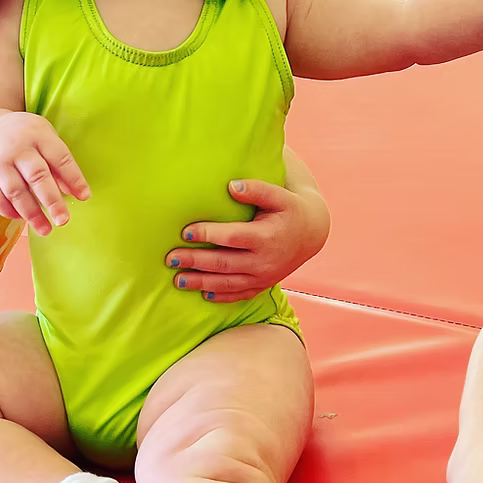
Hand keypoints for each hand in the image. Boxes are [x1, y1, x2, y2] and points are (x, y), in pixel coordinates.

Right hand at [0, 113, 89, 236]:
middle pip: (37, 176)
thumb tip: (74, 193)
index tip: (85, 197)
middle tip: (64, 220)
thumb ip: (58, 164)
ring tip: (46, 229)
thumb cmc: (26, 137)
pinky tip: (22, 219)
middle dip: (52, 201)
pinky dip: (9, 212)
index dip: (73, 178)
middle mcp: (16, 148)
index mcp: (37, 135)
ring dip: (31, 214)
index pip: (59, 157)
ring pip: (15, 191)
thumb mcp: (45, 139)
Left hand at [166, 177, 330, 301]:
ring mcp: (263, 277)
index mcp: (266, 237)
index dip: (207, 234)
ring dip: (201, 283)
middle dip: (195, 262)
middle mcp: (264, 261)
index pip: (231, 237)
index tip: (185, 231)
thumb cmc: (289, 209)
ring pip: (227, 284)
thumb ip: (256, 190)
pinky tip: (203, 294)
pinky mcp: (263, 285)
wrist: (311, 233)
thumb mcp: (279, 195)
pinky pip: (240, 295)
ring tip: (177, 280)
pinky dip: (221, 297)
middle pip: (223, 263)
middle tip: (170, 258)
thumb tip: (231, 186)